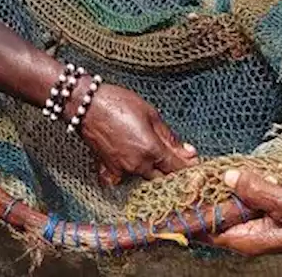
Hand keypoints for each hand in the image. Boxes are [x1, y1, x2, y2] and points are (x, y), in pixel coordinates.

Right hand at [77, 82, 197, 183]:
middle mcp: (137, 165)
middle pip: (163, 178)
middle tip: (179, 159)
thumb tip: (188, 151)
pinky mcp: (109, 170)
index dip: (189, 167)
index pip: (177, 168)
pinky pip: (125, 178)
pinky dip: (132, 173)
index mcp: (150, 150)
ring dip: (155, 171)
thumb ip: (170, 137)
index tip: (196, 164)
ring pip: (146, 178)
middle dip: (173, 171)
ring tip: (157, 155)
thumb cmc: (118, 103)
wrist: (86, 105)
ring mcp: (122, 170)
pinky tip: (134, 162)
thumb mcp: (151, 114)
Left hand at [200, 171, 281, 255]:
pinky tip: (230, 170)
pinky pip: (243, 198)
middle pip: (214, 215)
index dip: (193, 209)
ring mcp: (257, 222)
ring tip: (205, 167)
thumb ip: (260, 191)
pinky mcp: (265, 210)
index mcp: (250, 239)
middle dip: (203, 194)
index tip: (186, 185)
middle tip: (193, 169)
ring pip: (228, 204)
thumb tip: (229, 178)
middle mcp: (249, 234)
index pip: (207, 230)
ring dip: (219, 186)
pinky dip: (236, 184)